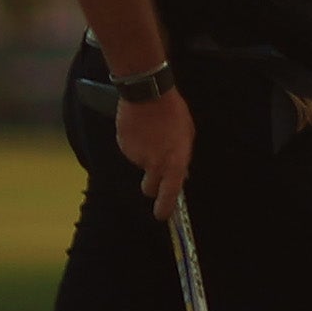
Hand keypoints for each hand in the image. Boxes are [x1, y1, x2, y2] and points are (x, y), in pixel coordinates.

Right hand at [116, 86, 195, 215]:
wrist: (148, 94)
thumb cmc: (173, 113)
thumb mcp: (187, 136)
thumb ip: (182, 158)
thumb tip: (181, 174)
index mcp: (174, 162)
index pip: (170, 194)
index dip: (165, 207)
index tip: (162, 215)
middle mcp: (154, 164)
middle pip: (149, 188)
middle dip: (152, 186)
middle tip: (155, 173)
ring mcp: (137, 157)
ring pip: (140, 166)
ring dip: (146, 157)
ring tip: (152, 135)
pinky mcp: (123, 147)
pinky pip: (131, 152)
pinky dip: (136, 145)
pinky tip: (141, 131)